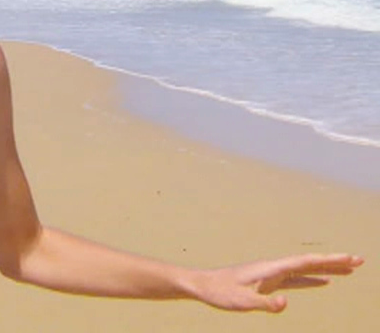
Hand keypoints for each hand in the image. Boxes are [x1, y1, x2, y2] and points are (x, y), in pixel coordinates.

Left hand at [193, 253, 363, 311]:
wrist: (202, 286)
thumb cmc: (220, 293)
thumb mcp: (243, 302)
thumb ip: (265, 304)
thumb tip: (286, 303)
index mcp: (271, 269)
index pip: (305, 262)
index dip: (328, 261)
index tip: (350, 259)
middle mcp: (274, 268)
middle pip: (310, 262)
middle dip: (335, 262)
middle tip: (360, 261)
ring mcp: (272, 274)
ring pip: (306, 269)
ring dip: (327, 269)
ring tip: (349, 270)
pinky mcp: (268, 282)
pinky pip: (297, 280)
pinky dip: (313, 280)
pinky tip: (323, 283)